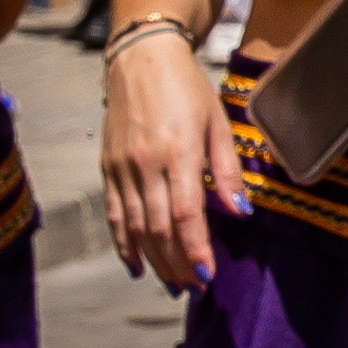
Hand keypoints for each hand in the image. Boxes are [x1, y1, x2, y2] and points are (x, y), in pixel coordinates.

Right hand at [101, 24, 242, 292]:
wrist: (140, 60)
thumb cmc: (188, 90)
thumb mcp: (219, 124)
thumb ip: (228, 171)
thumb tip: (241, 213)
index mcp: (178, 152)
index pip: (185, 213)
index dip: (195, 248)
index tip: (208, 275)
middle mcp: (145, 163)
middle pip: (158, 227)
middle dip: (177, 263)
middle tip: (196, 287)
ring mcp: (121, 167)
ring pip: (135, 226)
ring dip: (154, 259)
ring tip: (174, 283)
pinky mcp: (107, 167)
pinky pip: (115, 213)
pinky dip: (124, 243)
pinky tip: (137, 264)